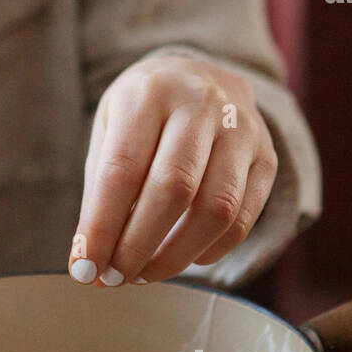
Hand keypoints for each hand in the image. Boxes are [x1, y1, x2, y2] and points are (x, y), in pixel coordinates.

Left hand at [69, 54, 277, 285]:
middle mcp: (201, 103)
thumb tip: (91, 260)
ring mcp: (242, 129)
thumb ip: (101, 190)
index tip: (85, 268)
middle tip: (114, 278)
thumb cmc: (143, 112)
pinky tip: (183, 257)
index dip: (101, 226)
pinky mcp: (267, 157)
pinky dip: (210, 250)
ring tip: (144, 274)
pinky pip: (243, 219)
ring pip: (217, 209)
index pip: (122, 169)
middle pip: (173, 189)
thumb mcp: (110, 129)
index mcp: (149, 92)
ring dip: (175, 256)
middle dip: (138, 246)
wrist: (199, 74)